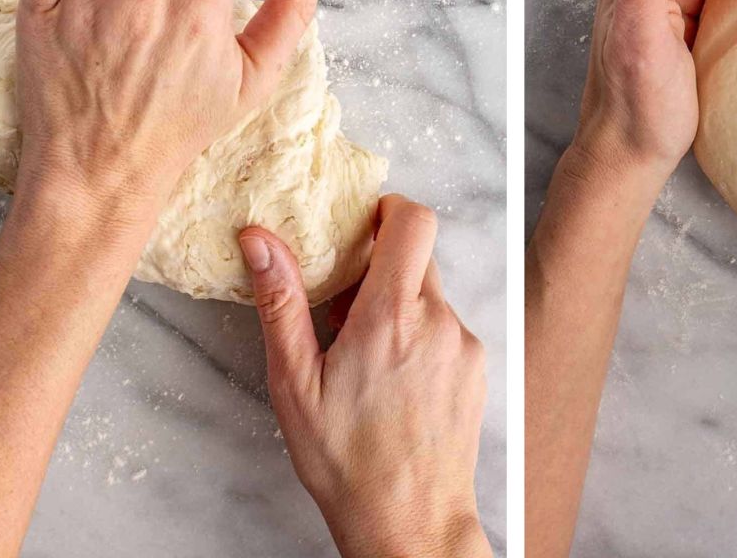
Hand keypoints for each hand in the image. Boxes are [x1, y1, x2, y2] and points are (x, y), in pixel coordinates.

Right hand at [241, 199, 489, 557]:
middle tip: (345, 305)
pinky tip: (394, 380)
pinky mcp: (476, 368)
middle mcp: (437, 321)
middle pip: (419, 255)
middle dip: (382, 265)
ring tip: (365, 356)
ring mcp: (462, 345)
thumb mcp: (296, 385)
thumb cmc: (348, 463)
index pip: (414, 220)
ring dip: (400, 305)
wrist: (411, 526)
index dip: (389, 210)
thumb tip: (260, 239)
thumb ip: (281, 303)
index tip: (361, 228)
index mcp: (391, 317)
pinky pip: (446, 327)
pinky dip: (421, 336)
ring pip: (431, 294)